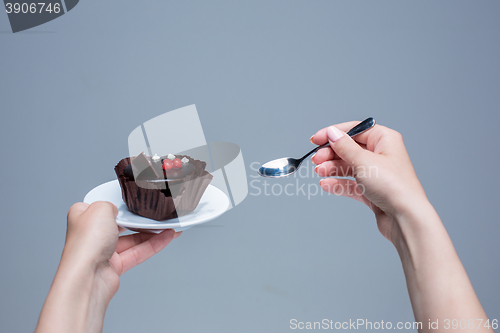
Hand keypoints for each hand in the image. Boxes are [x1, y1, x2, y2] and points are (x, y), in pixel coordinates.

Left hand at [64, 201, 180, 297]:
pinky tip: (166, 238)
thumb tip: (117, 209)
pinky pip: (137, 253)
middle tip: (157, 215)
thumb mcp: (99, 208)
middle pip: (121, 224)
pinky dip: (153, 245)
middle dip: (140, 220)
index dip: (119, 204)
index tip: (135, 201)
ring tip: (169, 227)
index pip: (103, 207)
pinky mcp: (114, 266)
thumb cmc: (85, 244)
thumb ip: (111, 204)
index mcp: (82, 217)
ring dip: (152, 233)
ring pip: (132, 240)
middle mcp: (91, 235)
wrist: (87, 277)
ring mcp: (102, 251)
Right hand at [311, 121, 428, 242]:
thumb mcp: (363, 161)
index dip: (333, 134)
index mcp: (384, 140)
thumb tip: (331, 132)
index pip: (354, 130)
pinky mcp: (372, 190)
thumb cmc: (393, 186)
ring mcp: (377, 173)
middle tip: (316, 160)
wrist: (405, 218)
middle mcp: (381, 154)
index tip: (316, 140)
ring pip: (348, 166)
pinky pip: (351, 183)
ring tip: (319, 172)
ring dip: (332, 168)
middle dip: (330, 154)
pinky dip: (338, 183)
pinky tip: (326, 184)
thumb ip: (344, 146)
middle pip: (349, 149)